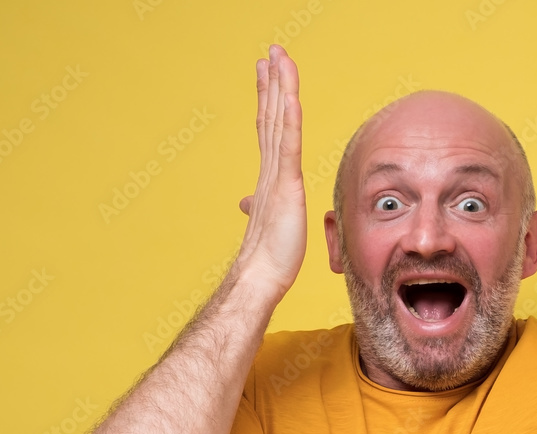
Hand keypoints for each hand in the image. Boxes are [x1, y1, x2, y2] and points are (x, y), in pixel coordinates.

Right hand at [237, 44, 306, 300]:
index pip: (269, 131)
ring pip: (278, 123)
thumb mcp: (267, 224)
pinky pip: (288, 146)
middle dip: (272, 83)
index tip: (267, 75)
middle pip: (271, 117)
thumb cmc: (267, 258)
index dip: (268, 101)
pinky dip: (289, 119)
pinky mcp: (285, 187)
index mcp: (268, 178)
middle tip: (271, 53)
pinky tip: (291, 96)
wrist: (259, 277)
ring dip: (279, 88)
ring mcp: (276, 177)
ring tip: (278, 58)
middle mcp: (269, 171)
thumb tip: (245, 202)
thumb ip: (257, 205)